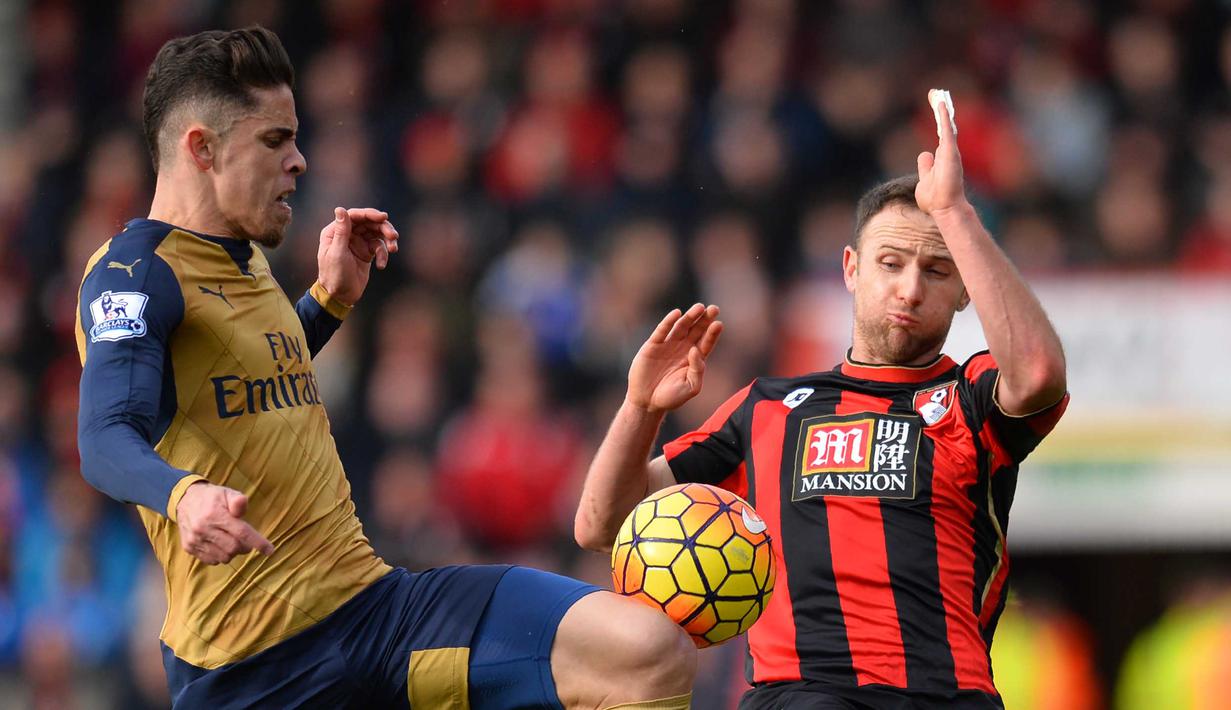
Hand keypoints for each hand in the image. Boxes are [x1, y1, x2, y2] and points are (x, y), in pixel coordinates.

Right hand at [175, 482, 274, 564]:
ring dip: (233, 552)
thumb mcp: (227, 493)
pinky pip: (212, 561)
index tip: (270, 550)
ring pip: (223, 557)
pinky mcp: (189, 548)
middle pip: (233, 548)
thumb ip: (238, 500)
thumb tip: (243, 505)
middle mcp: (203, 529)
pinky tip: (220, 544)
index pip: (241, 532)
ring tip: (232, 540)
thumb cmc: (212, 498)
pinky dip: (220, 556)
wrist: (184, 500)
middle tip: (246, 541)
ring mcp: (195, 540)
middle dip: (245, 547)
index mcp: (215, 514)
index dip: (258, 542)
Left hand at [317, 207, 399, 304]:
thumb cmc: (334, 275)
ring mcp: (358, 243)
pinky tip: (381, 266)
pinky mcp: (366, 252)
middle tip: (394, 236)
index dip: (370, 214)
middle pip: (369, 223)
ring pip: (377, 234)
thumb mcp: (337, 253)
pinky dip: (383, 255)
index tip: (384, 217)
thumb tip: (340, 209)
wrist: (340, 296)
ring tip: (393, 249)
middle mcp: (347, 234)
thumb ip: (341, 231)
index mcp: (335, 231)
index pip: (355, 216)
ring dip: (387, 240)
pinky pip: (379, 247)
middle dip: (383, 228)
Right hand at [627, 303, 722, 412]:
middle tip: (714, 309)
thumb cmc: (671, 397)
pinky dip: (668, 321)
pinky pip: (662, 330)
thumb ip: (697, 370)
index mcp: (694, 359)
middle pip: (696, 330)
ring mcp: (668, 345)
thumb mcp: (691, 387)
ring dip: (690, 316)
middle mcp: (682, 349)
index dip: (712, 333)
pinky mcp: (653, 345)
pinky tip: (677, 313)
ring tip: (700, 307)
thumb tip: (696, 350)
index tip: (719, 324)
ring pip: (681, 326)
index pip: (706, 342)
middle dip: (705, 319)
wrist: (647, 402)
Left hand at [915, 100, 969, 217]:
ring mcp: (950, 152)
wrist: (944, 208)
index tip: (936, 109)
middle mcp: (948, 152)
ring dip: (942, 109)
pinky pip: (946, 130)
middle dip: (940, 111)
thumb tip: (925, 154)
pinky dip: (944, 116)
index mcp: (942, 158)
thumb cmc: (935, 198)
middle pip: (944, 127)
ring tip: (937, 94)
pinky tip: (940, 104)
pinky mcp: (950, 153)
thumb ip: (926, 167)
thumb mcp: (925, 179)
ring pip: (946, 126)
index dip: (938, 122)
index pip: (940, 135)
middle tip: (935, 94)